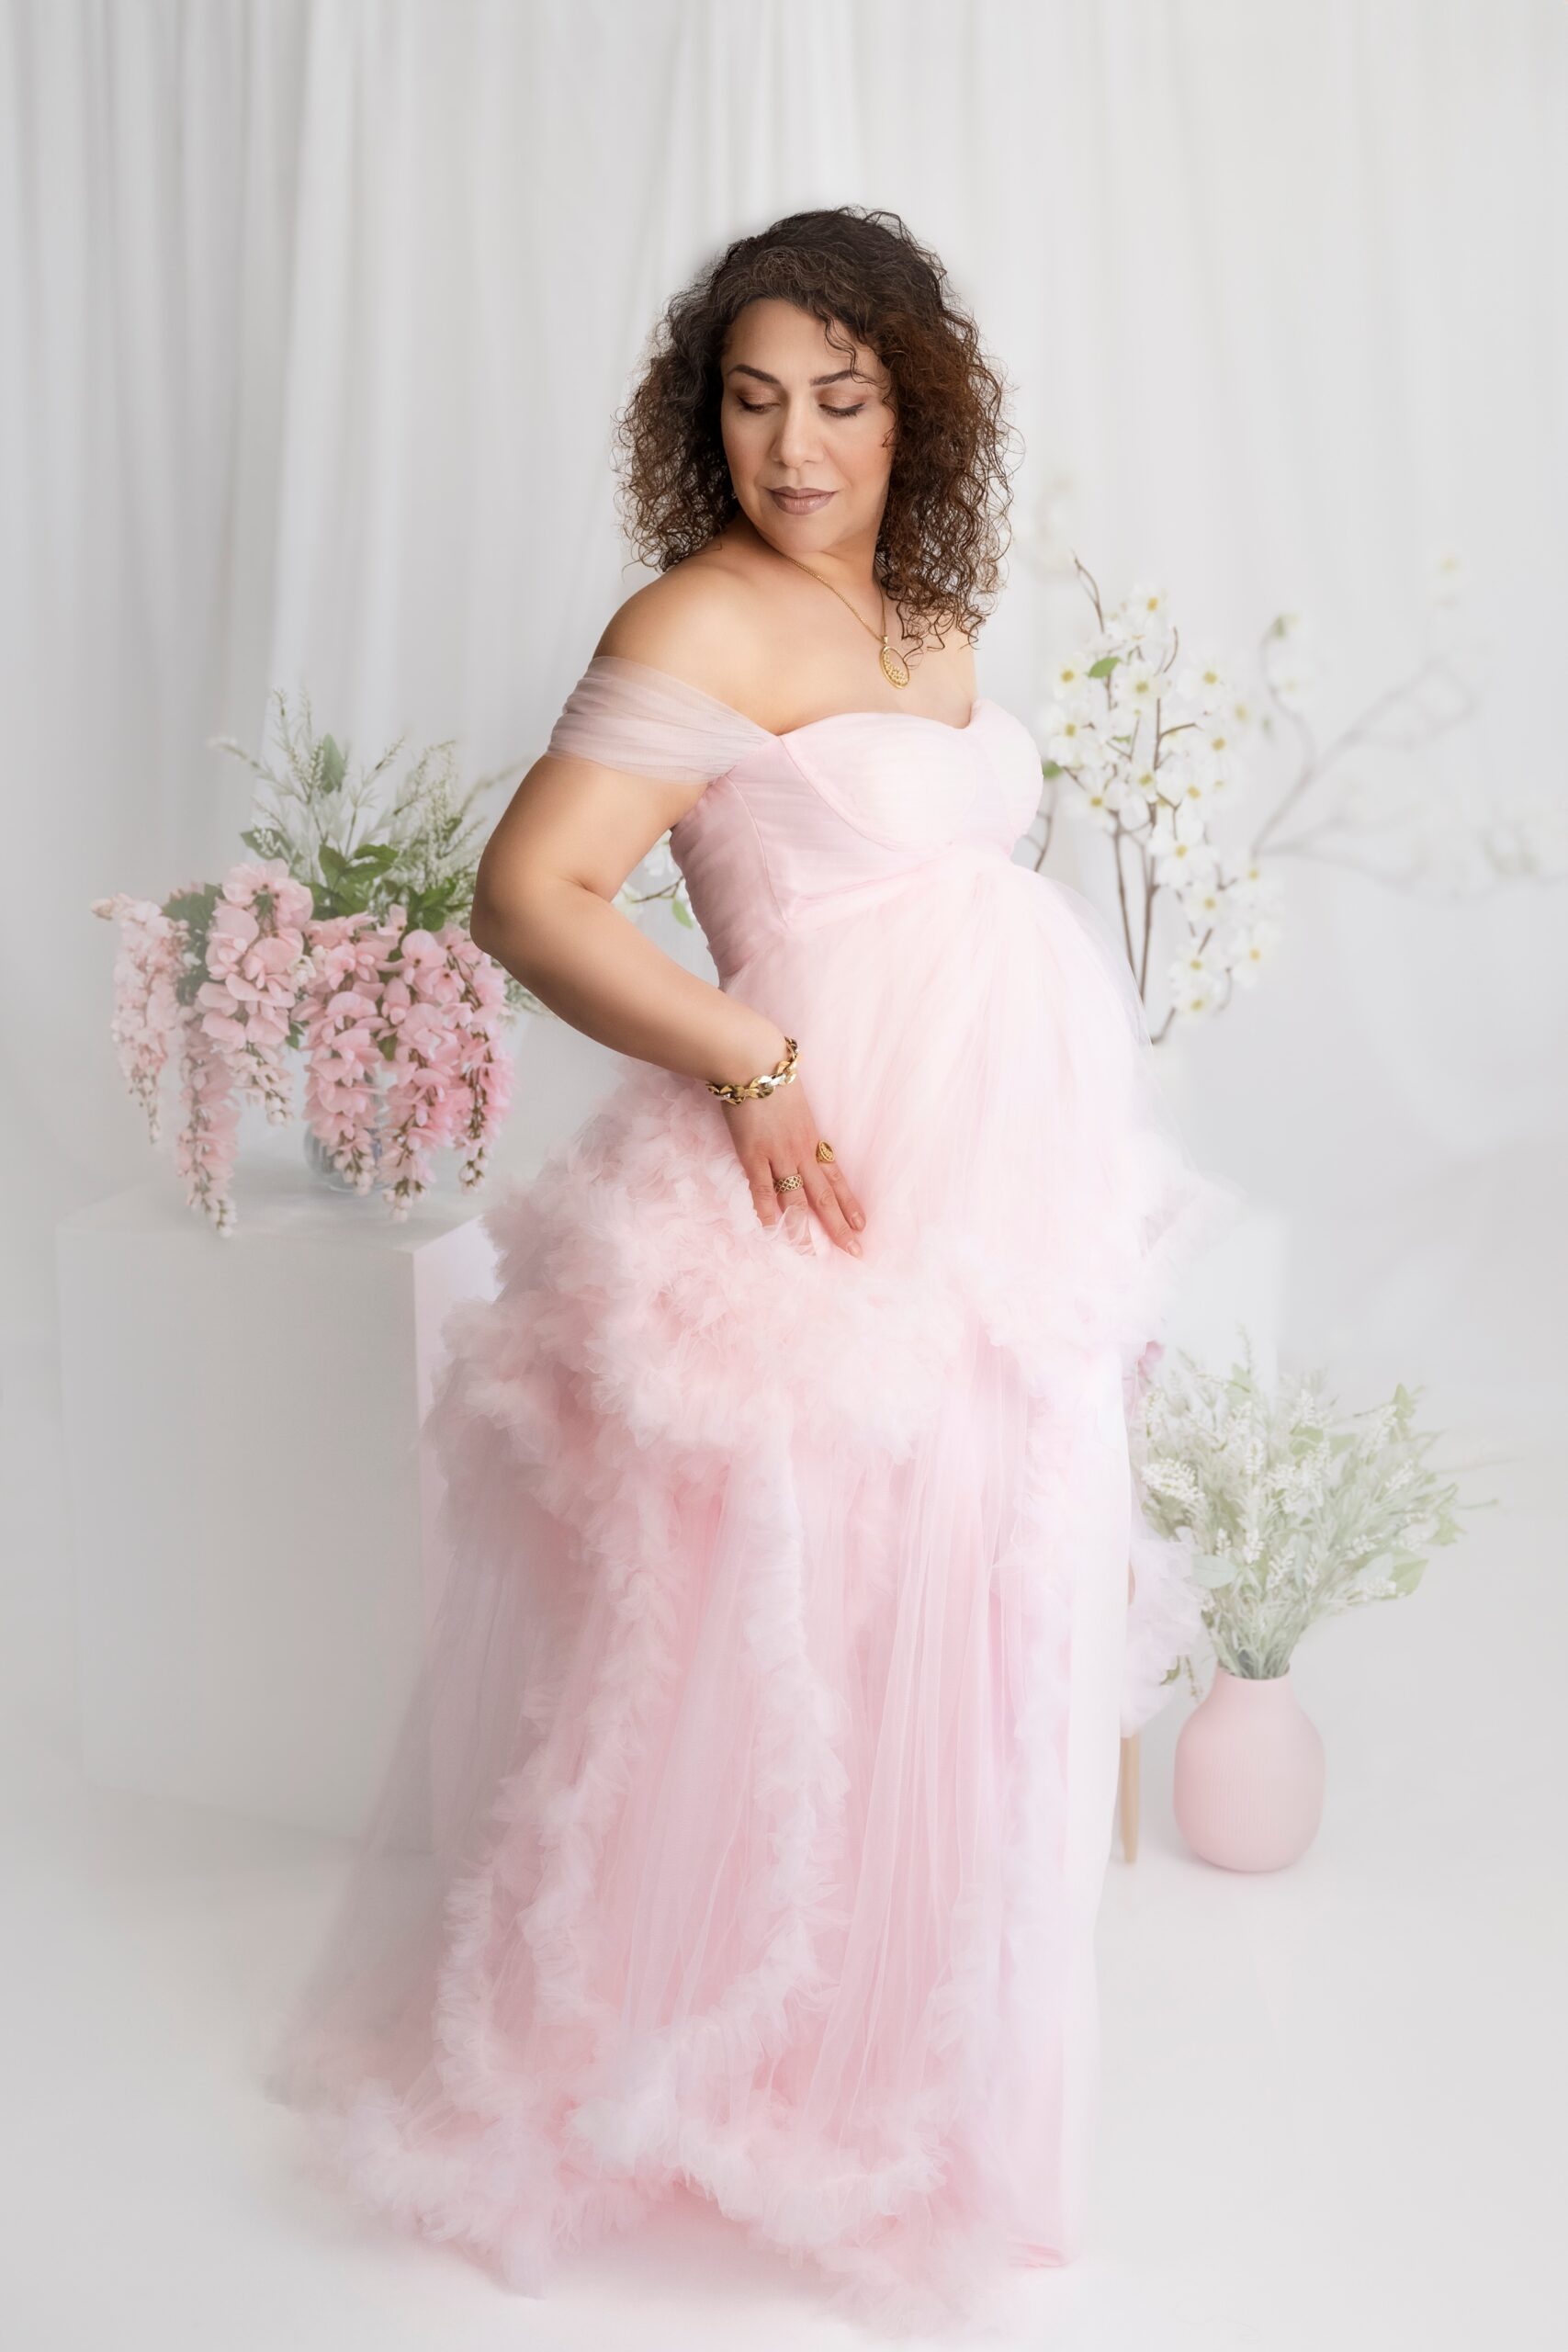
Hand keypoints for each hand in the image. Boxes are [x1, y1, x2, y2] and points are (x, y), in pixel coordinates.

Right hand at [719, 1079, 865, 1255]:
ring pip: (797, 1199)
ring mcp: (778, 1155)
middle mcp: (801, 1151)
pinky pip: (763, 1189)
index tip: (863, 1225)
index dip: (850, 1203)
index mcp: (813, 1138)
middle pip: (825, 1196)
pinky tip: (773, 1229)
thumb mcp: (795, 1101)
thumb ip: (796, 1121)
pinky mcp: (754, 1154)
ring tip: (811, 1254)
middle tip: (854, 1251)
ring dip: (804, 1229)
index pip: (836, 1178)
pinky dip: (768, 1210)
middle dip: (840, 1226)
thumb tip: (792, 1128)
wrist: (754, 1063)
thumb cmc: (773, 1074)